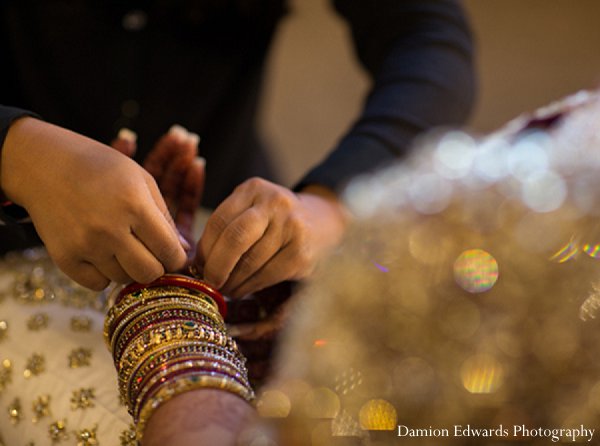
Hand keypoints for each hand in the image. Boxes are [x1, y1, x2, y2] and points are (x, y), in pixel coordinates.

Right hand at [0, 117, 187, 289]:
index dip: (177, 257)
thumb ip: (165, 218)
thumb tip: (184, 252)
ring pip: (124, 279)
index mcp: (134, 206)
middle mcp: (110, 229)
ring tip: (121, 244)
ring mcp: (85, 246)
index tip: (173, 254)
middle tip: (150, 254)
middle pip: (149, 273)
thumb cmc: (101, 168)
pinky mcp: (64, 258)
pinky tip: (101, 252)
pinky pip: (97, 284)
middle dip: (156, 266)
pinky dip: (104, 274)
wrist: (45, 165)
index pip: (170, 252)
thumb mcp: (142, 180)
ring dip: (129, 268)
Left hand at [193, 178, 348, 297]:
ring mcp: (292, 228)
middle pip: (234, 238)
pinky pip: (266, 275)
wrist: (323, 225)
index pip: (220, 220)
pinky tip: (241, 290)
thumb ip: (227, 227)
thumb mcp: (252, 211)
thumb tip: (195, 262)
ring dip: (231, 282)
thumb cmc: (275, 222)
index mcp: (255, 189)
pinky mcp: (301, 253)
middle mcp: (275, 203)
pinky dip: (248, 287)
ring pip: (249, 262)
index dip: (204, 248)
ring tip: (223, 289)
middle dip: (216, 266)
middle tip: (208, 282)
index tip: (196, 266)